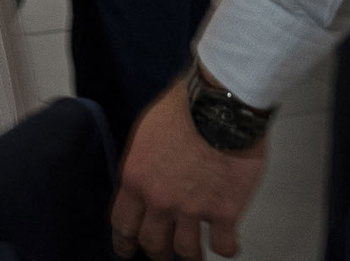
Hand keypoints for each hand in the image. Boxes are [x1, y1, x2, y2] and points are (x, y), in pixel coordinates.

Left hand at [113, 79, 264, 258]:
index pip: (122, 223)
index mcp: (136, 179)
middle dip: (156, 252)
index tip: (127, 250)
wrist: (221, 105)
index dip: (124, 241)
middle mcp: (160, 201)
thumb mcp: (146, 130)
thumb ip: (143, 162)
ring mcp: (193, 209)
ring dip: (189, 256)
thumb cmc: (184, 107)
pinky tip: (227, 245)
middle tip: (163, 254)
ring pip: (186, 251)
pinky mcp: (225, 212)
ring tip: (194, 256)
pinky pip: (223, 245)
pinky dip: (226, 248)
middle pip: (151, 243)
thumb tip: (145, 175)